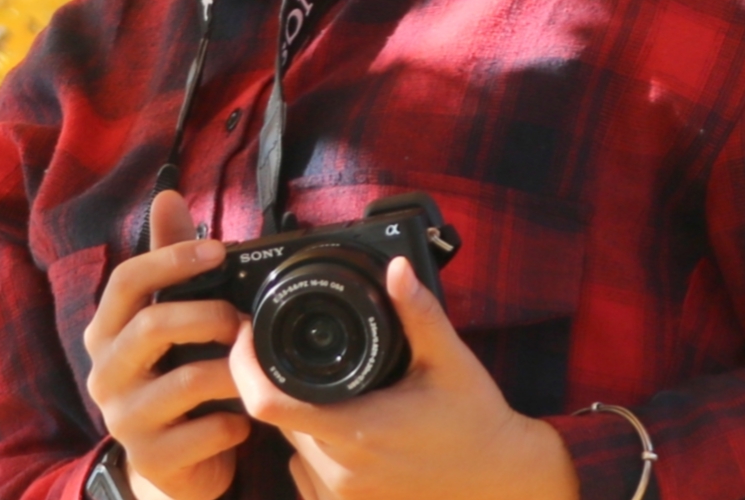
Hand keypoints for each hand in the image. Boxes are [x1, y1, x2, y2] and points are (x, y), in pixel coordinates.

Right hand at [83, 192, 250, 499]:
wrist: (172, 463)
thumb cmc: (171, 372)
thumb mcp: (166, 315)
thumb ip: (167, 258)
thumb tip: (167, 195)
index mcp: (107, 331)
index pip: (126, 280)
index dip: (172, 258)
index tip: (218, 249)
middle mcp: (105, 373)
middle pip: (152, 325)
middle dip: (208, 314)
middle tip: (242, 318)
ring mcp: (124, 420)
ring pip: (186, 380)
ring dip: (233, 369)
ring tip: (254, 366)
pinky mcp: (151, 460)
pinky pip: (203, 431)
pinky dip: (233, 420)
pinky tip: (243, 418)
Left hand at [228, 255, 579, 499]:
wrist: (501, 480)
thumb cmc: (476, 419)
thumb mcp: (449, 358)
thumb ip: (418, 311)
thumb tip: (397, 267)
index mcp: (356, 431)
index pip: (269, 405)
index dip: (244, 366)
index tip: (246, 333)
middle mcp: (341, 470)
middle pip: (278, 418)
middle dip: (276, 377)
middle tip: (289, 343)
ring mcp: (345, 496)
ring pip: (291, 445)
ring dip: (297, 410)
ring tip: (322, 379)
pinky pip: (307, 472)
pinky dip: (311, 442)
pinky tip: (339, 419)